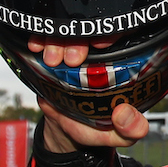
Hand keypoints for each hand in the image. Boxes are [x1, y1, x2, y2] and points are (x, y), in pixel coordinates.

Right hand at [27, 38, 149, 152]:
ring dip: (57, 42)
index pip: (122, 36)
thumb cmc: (98, 127)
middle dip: (78, 40)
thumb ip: (131, 129)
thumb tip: (123, 113)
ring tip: (54, 60)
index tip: (102, 43)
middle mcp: (97, 54)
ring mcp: (71, 54)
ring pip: (65, 34)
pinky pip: (43, 41)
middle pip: (89, 31)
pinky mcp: (50, 58)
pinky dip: (38, 40)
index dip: (112, 32)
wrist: (65, 130)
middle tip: (72, 59)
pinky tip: (36, 49)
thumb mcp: (120, 134)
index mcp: (120, 65)